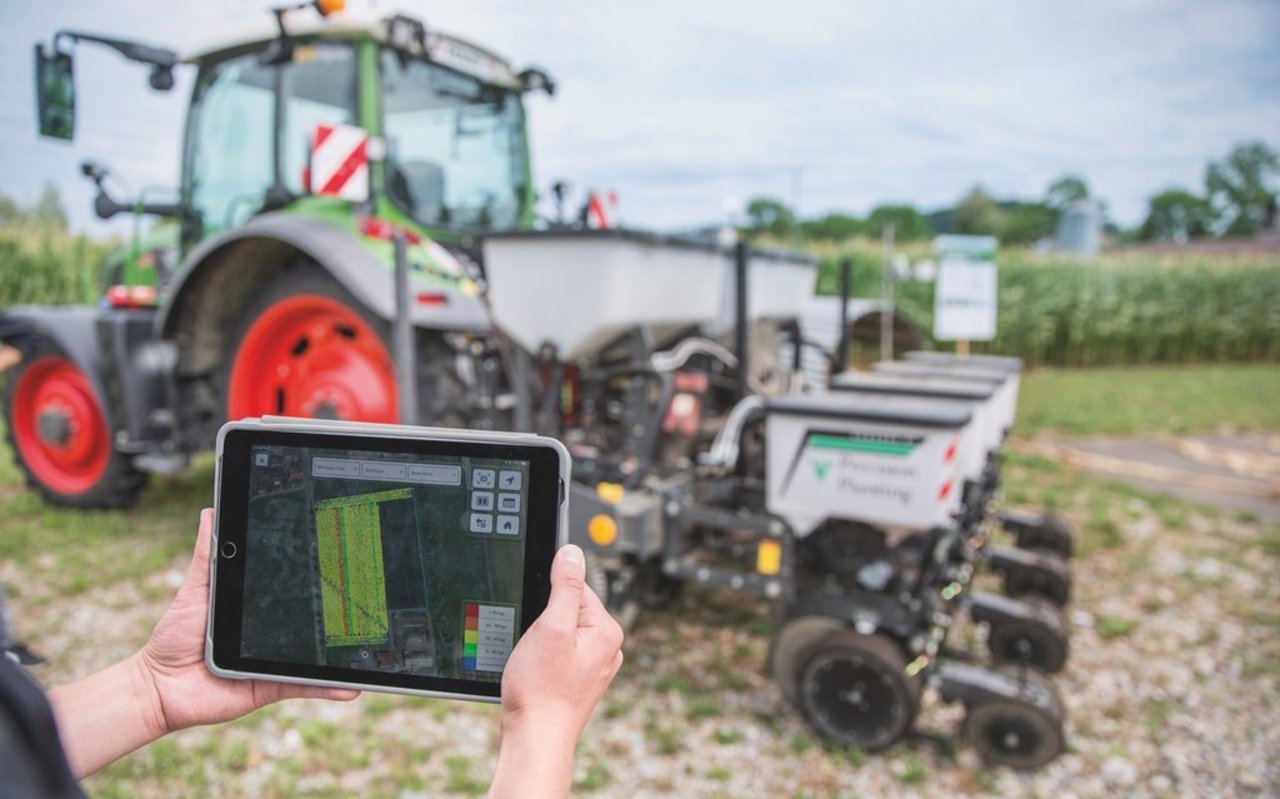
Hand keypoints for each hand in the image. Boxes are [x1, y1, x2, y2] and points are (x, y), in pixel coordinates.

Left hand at [135, 508, 358, 734]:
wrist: (160, 687)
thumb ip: (207, 555)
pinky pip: (306, 686)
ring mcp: (275, 660)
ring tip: (371, 646)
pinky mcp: (273, 686)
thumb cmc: (174, 636)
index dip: (315, 576)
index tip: (341, 559)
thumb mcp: (195, 589)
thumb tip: (210, 512)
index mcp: (257, 606)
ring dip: (344, 655)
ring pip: (316, 656)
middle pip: (312, 622)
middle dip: (341, 614)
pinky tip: (352, 687)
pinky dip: (328, 688)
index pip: (292, 588)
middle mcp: (271, 632)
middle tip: (370, 600)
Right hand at [489, 544, 623, 797]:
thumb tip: (572, 552)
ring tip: (535, 664)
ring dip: (541, 640)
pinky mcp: (579, 680)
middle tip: (534, 646)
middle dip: (543, 621)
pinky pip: (558, 652)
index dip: (548, 597)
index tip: (536, 619)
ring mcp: (594, 666)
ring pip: (560, 632)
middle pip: (567, 609)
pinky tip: (536, 674)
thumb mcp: (551, 627)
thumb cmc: (541, 689)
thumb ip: (565, 586)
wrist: (535, 739)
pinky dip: (543, 657)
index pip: (577, 587)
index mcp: (608, 631)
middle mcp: (608, 648)